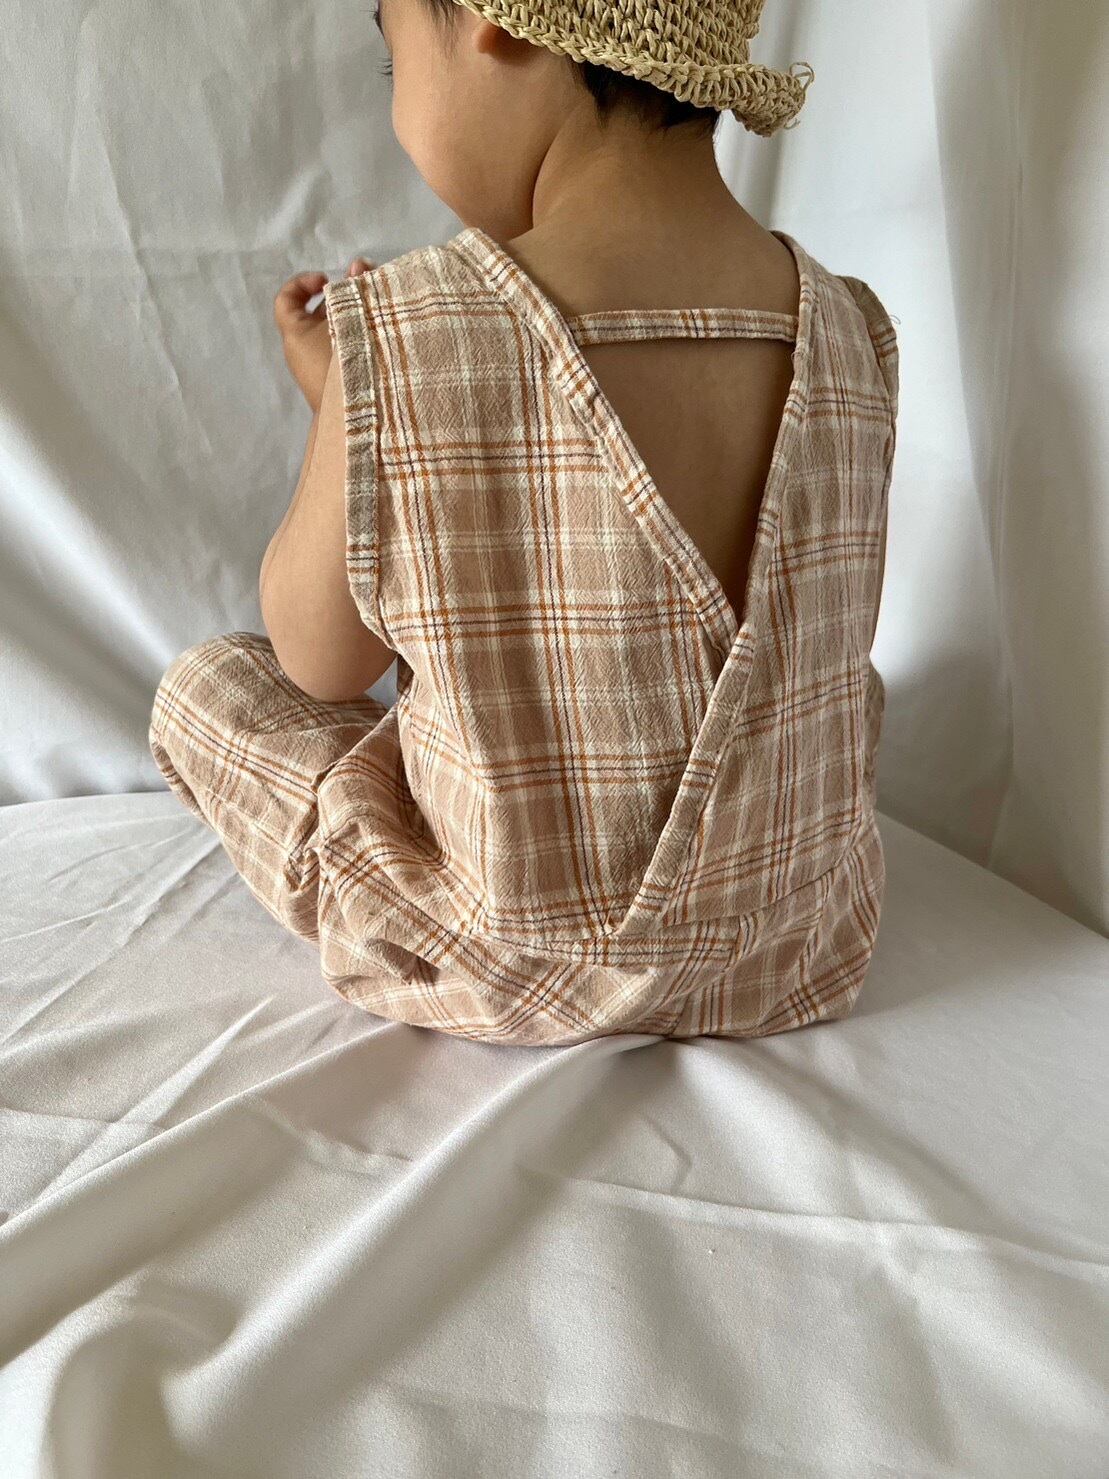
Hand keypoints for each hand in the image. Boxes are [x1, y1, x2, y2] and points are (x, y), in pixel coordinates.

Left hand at [274, 256, 375, 414]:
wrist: (357, 422)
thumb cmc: (346, 365)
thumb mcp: (349, 319)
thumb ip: (356, 290)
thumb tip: (358, 265)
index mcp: (296, 335)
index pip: (286, 300)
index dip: (303, 283)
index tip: (328, 282)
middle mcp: (305, 353)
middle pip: (318, 315)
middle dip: (344, 298)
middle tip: (367, 290)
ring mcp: (323, 371)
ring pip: (338, 334)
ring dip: (358, 318)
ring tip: (383, 310)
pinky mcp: (341, 385)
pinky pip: (348, 354)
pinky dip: (363, 341)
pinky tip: (385, 334)